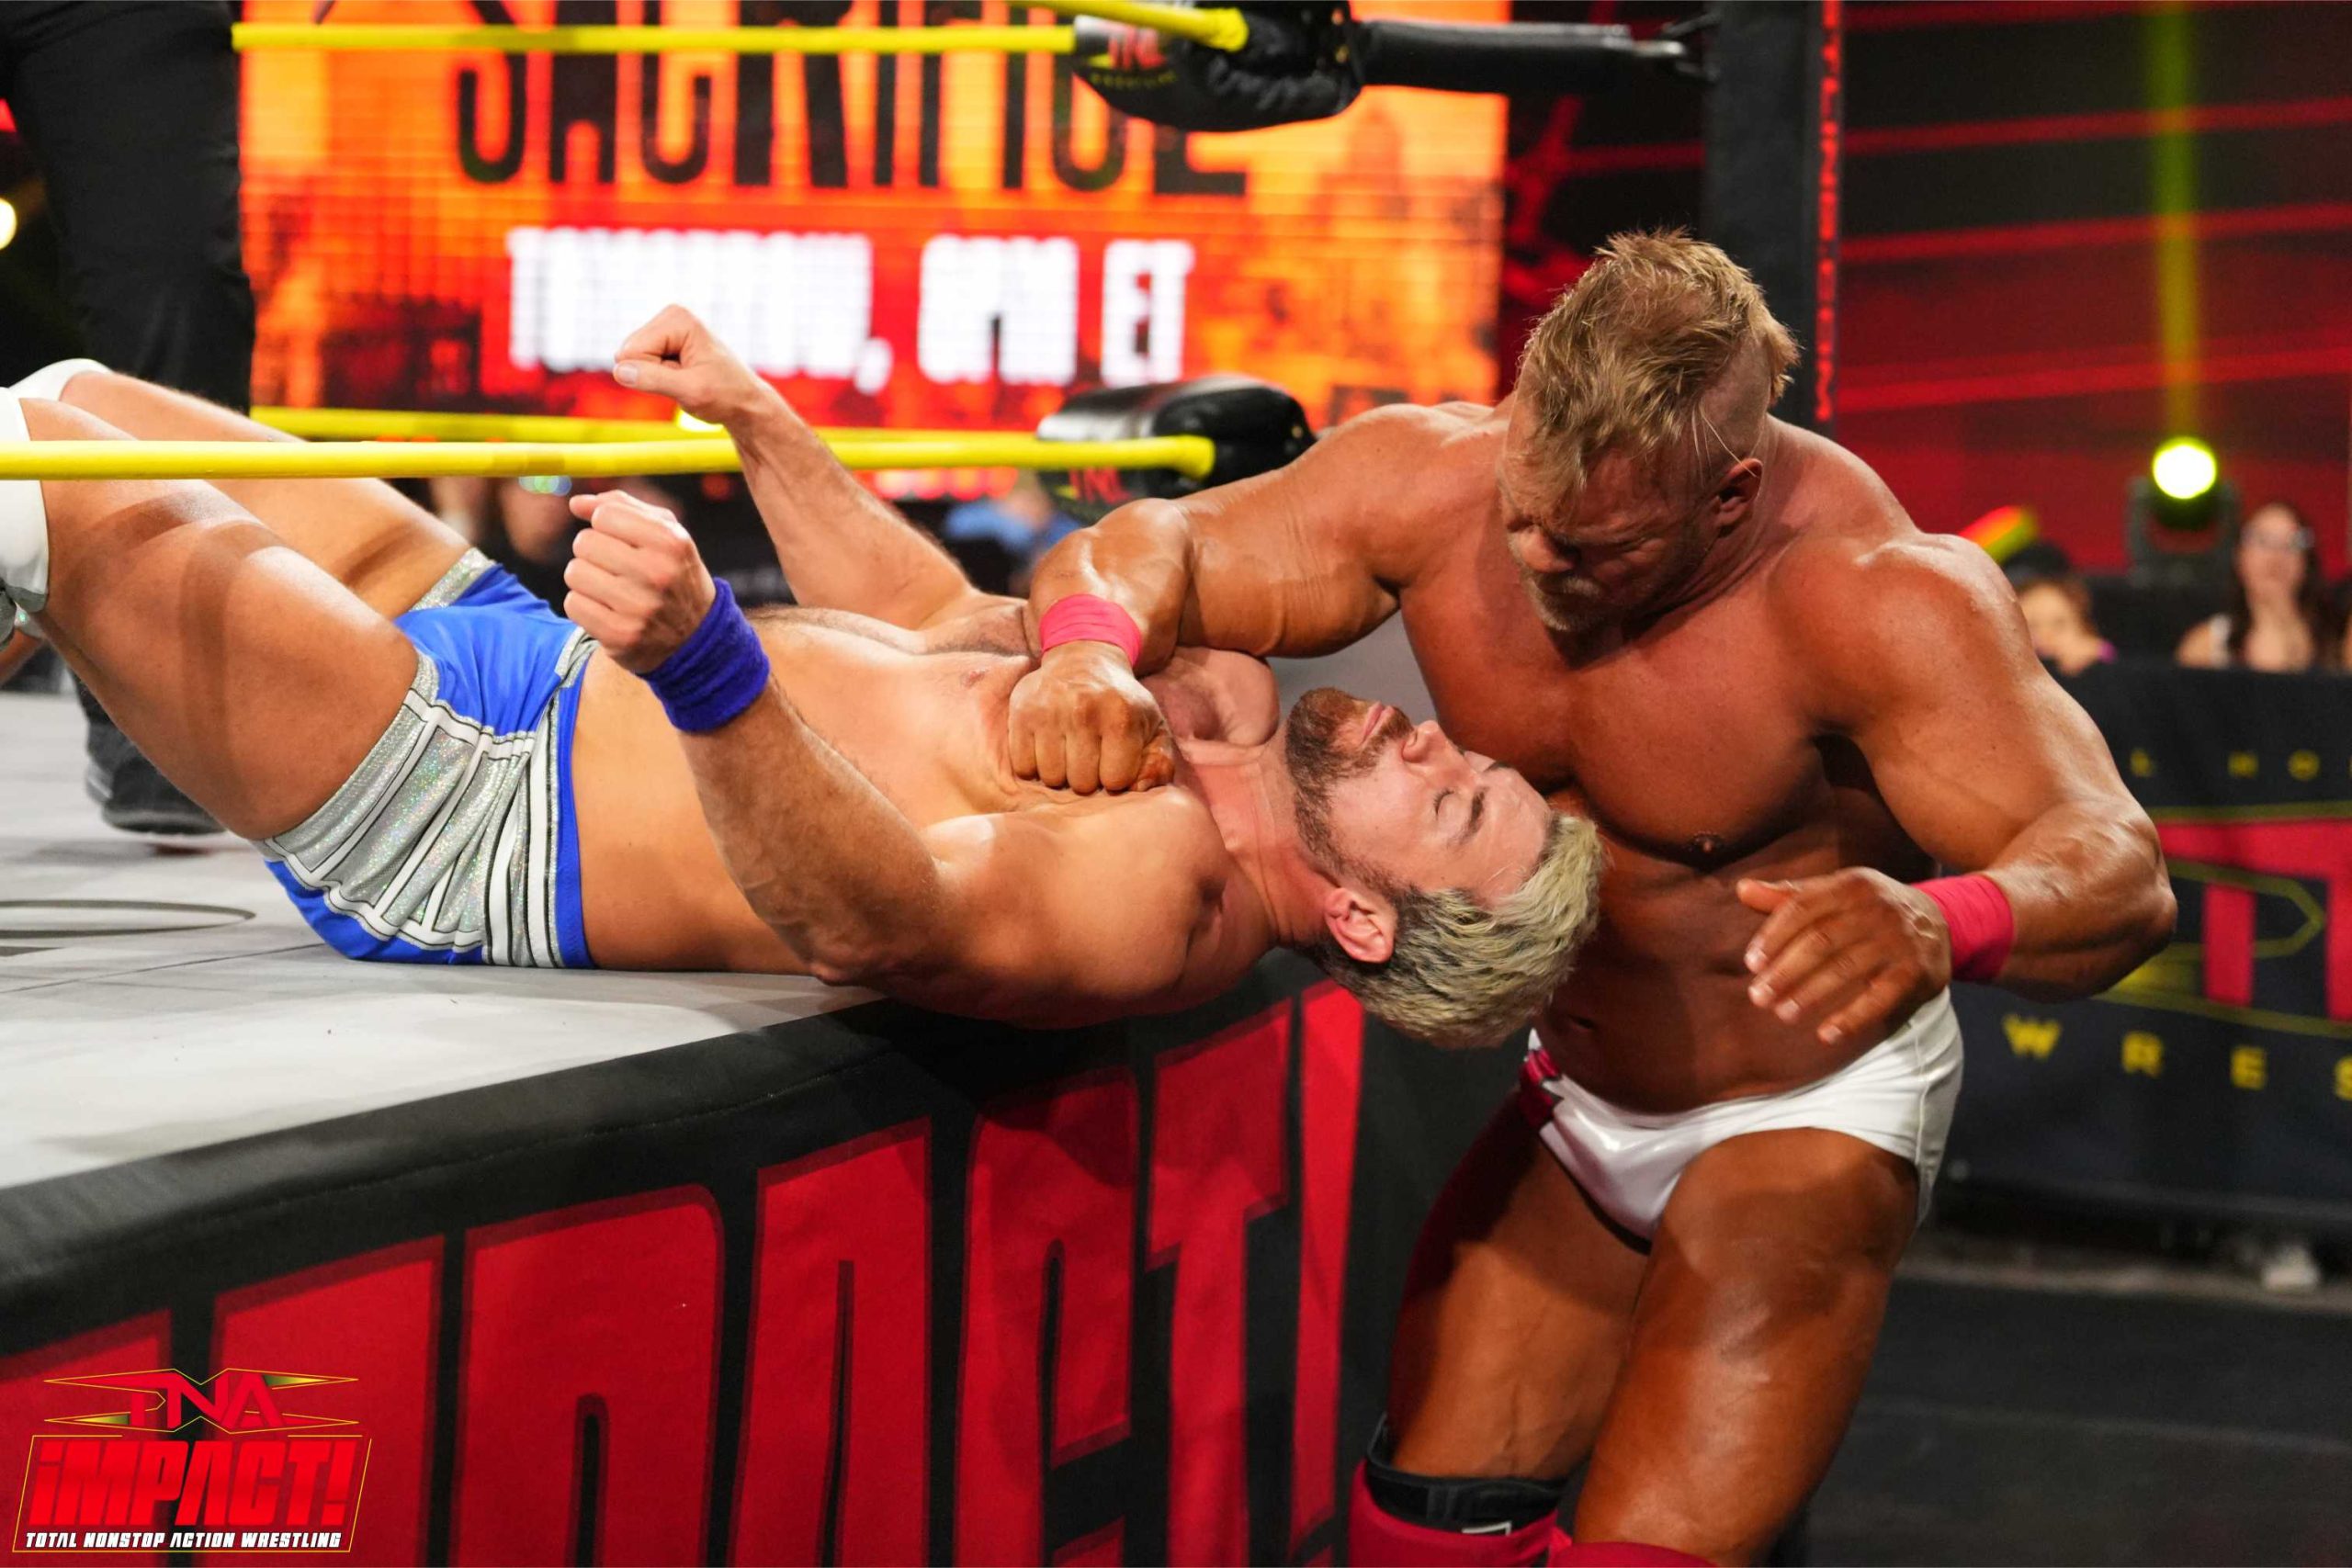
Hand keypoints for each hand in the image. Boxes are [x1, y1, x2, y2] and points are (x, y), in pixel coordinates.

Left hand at [562, 490, 716, 675]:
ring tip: (611, 588)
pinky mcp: (620, 635)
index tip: (621, 539)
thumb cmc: (671, 572)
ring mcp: (639, 608)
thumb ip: (622, 507)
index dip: (606, 524)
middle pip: (584, 543)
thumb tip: (576, 503)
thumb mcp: (663, 532)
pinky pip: (573, 604)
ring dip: (586, 579)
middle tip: (614, 566)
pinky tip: (607, 609)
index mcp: (671, 542)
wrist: (693, 635)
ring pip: (575, 573)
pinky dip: (584, 605)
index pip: (604, 516)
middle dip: (593, 552)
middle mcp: (658, 574)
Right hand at [611, 304, 775, 427]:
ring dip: (656, 378)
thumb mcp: (691, 391)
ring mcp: (665, 330)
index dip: (655, 374)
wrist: (745, 402)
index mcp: (677, 318)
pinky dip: (658, 379)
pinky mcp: (662, 344)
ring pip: (630, 363)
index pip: (632, 352)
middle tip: (686, 380)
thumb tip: (619, 371)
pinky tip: (682, 377)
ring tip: (686, 379)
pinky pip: (638, 367)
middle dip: (654, 375)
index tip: (688, 377)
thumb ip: (653, 379)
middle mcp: (669, 317)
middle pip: (628, 354)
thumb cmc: (726, 395)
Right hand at [1007, 642, 1175, 792]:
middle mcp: (1083, 710)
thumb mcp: (1153, 728)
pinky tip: (1047, 748)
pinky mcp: (1021, 711)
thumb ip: (1159, 764)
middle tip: (1089, 756)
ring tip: (1068, 752)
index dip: (1115, 776)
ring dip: (1060, 773)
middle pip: (1081, 783)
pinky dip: (1034, 764)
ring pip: (1050, 777)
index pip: (1114, 781)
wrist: (1084, 659)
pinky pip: (1022, 766)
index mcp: (1121, 717)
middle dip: (1087, 777)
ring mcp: (1048, 710)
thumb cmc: (1122, 703)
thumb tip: (1139, 789)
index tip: (1115, 760)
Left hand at [1736, 869, 1951, 1048]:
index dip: (1774, 936)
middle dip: (1786, 971)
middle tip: (1758, 996)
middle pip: (1821, 941)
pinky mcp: (1915, 971)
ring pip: (1847, 970)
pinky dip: (1853, 1017)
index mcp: (1850, 885)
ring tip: (1783, 1014)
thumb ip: (1789, 895)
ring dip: (1811, 994)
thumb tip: (1741, 889)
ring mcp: (1897, 940)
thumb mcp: (1835, 891)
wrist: (1939, 919)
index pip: (1803, 909)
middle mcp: (1875, 909)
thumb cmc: (1869, 907)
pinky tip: (1826, 1034)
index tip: (1751, 963)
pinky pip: (1880, 998)